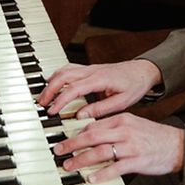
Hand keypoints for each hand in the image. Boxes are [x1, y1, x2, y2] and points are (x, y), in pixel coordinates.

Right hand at [37, 59, 161, 118]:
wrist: (142, 70)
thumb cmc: (134, 85)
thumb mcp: (122, 102)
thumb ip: (101, 109)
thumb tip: (81, 116)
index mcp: (100, 79)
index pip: (74, 89)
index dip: (60, 100)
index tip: (52, 111)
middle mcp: (92, 71)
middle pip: (63, 76)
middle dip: (49, 90)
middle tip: (41, 104)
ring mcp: (89, 68)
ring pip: (63, 70)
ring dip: (51, 82)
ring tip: (44, 97)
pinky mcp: (89, 68)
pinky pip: (69, 69)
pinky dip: (57, 76)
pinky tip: (53, 85)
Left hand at [53, 113, 183, 182]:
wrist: (178, 146)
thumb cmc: (154, 137)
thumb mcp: (133, 124)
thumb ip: (113, 127)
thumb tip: (91, 133)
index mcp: (122, 119)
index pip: (93, 124)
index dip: (76, 133)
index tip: (64, 139)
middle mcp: (124, 130)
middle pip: (92, 136)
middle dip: (72, 144)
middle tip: (58, 151)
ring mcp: (131, 146)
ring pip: (100, 151)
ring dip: (82, 159)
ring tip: (69, 166)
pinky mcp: (137, 161)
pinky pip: (115, 168)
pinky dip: (102, 173)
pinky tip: (91, 178)